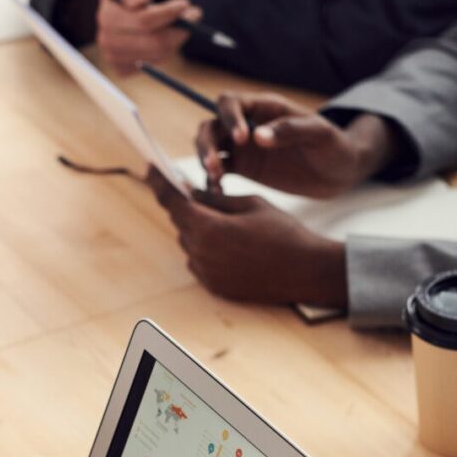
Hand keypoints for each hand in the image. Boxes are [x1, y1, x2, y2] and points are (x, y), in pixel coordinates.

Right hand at [96, 0, 198, 74]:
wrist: (118, 8)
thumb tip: (138, 2)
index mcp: (107, 17)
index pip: (145, 21)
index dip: (169, 13)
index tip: (185, 3)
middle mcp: (107, 41)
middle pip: (154, 43)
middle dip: (179, 29)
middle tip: (195, 15)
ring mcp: (114, 58)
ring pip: (158, 54)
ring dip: (177, 39)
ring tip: (183, 22)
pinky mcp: (123, 70)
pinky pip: (155, 63)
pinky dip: (167, 51)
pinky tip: (166, 36)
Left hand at [149, 169, 347, 307]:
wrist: (306, 271)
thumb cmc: (283, 232)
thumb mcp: (250, 203)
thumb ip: (215, 197)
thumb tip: (190, 191)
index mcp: (208, 228)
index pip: (172, 201)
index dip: (159, 182)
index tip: (150, 169)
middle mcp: (201, 253)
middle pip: (181, 222)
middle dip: (189, 206)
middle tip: (203, 194)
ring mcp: (206, 273)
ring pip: (190, 242)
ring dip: (200, 229)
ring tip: (231, 225)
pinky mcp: (215, 287)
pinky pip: (199, 262)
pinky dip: (207, 250)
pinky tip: (234, 246)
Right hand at [197, 95, 395, 200]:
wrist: (340, 172)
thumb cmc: (335, 146)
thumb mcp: (320, 135)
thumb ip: (290, 131)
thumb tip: (257, 137)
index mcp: (265, 107)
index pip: (231, 102)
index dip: (229, 118)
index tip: (241, 140)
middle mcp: (248, 124)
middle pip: (212, 125)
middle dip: (207, 143)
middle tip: (215, 166)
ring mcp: (244, 147)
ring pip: (210, 147)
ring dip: (206, 161)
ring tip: (215, 181)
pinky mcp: (244, 168)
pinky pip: (219, 171)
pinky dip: (212, 180)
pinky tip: (218, 193)